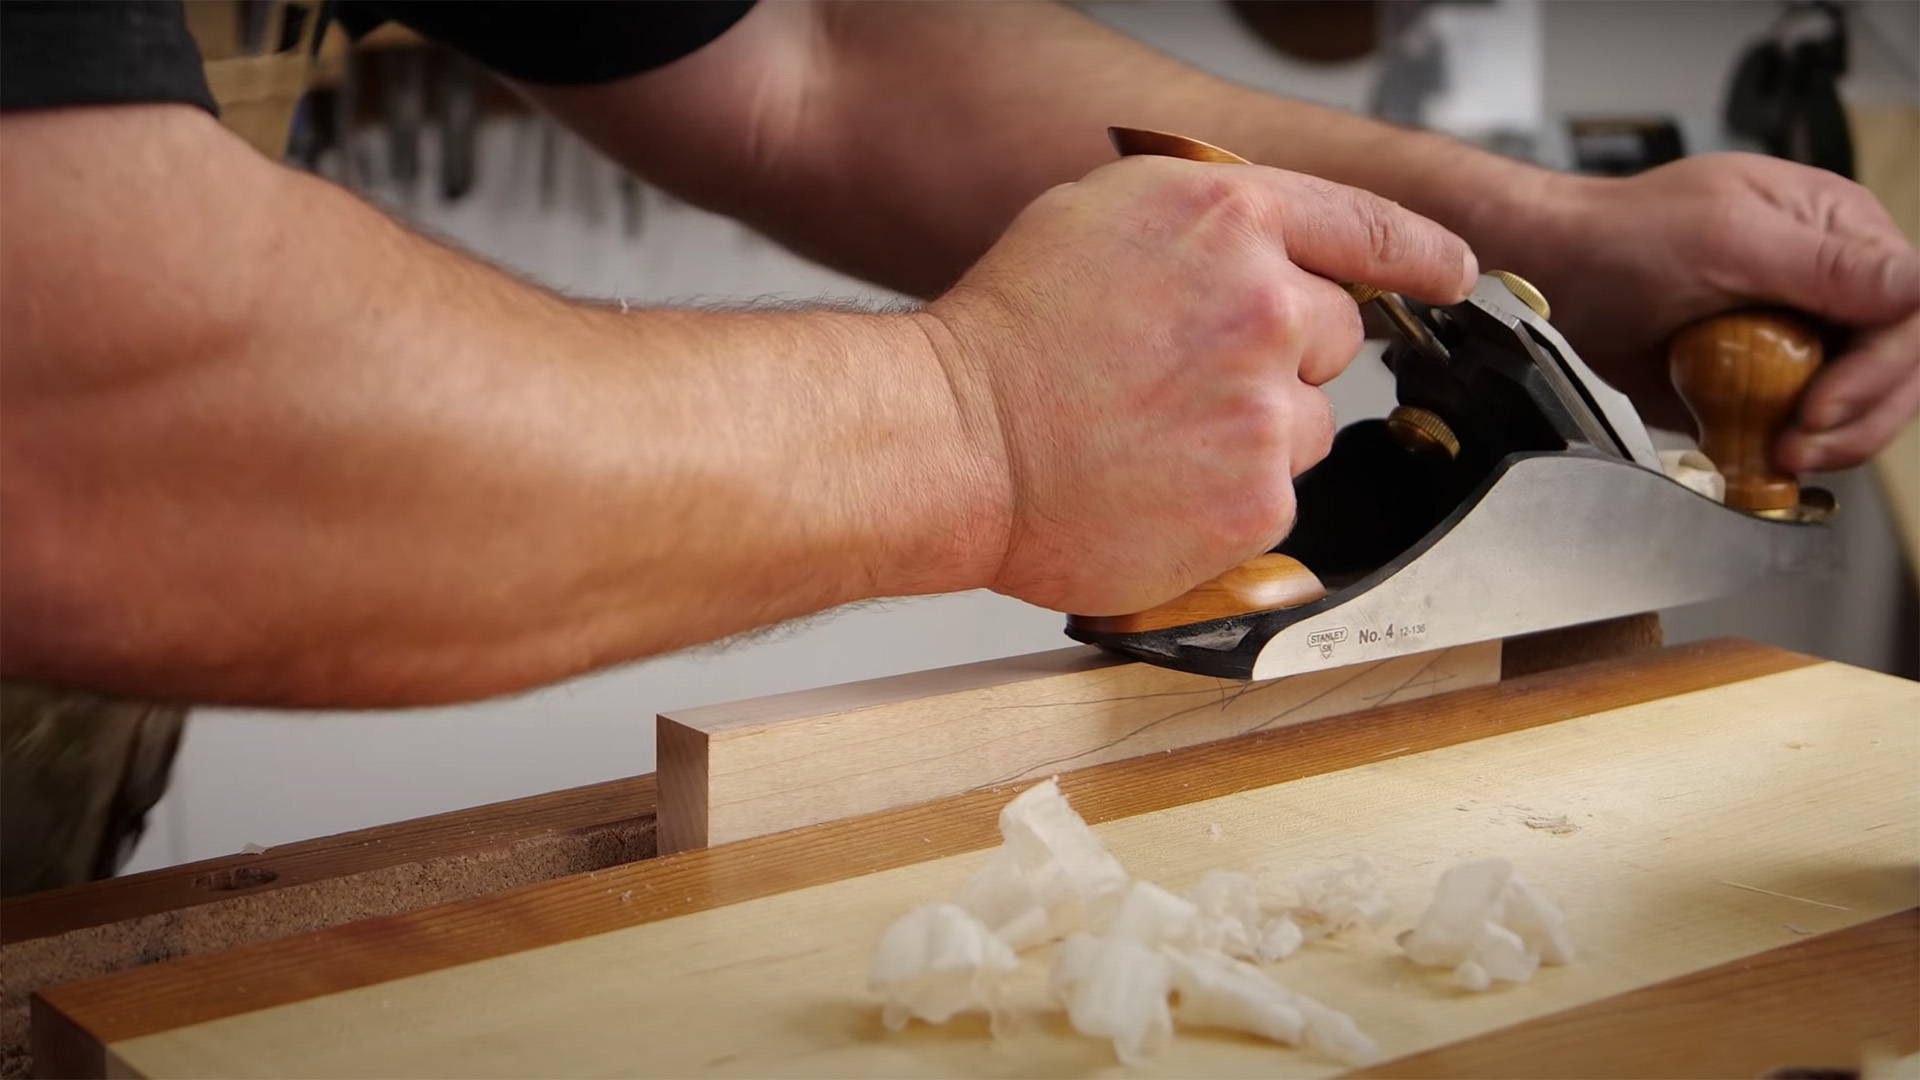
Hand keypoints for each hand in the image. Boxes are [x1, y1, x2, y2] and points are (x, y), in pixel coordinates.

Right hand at [921, 157, 1475, 614]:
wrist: (954, 442)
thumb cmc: (1005, 337)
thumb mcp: (1101, 217)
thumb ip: (1208, 226)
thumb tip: (1265, 250)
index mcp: (1230, 218)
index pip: (1370, 227)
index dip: (1420, 255)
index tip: (1450, 275)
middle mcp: (1266, 306)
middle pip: (1333, 336)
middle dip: (1278, 357)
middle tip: (1184, 379)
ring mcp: (1267, 410)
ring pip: (1305, 425)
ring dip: (1251, 433)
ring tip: (1154, 438)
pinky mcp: (1257, 502)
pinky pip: (1274, 497)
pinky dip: (1224, 499)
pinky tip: (1154, 486)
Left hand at [1534, 153, 1918, 470]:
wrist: (1554, 278)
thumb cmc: (1621, 236)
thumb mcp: (1725, 237)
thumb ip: (1823, 265)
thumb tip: (1914, 284)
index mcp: (1837, 230)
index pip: (1909, 307)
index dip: (1883, 366)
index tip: (1826, 403)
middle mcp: (1828, 284)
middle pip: (1897, 365)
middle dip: (1861, 415)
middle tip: (1801, 443)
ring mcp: (1796, 337)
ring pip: (1857, 404)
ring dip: (1831, 441)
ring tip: (1781, 454)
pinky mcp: (1759, 383)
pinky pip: (1801, 427)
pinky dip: (1788, 450)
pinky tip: (1762, 458)